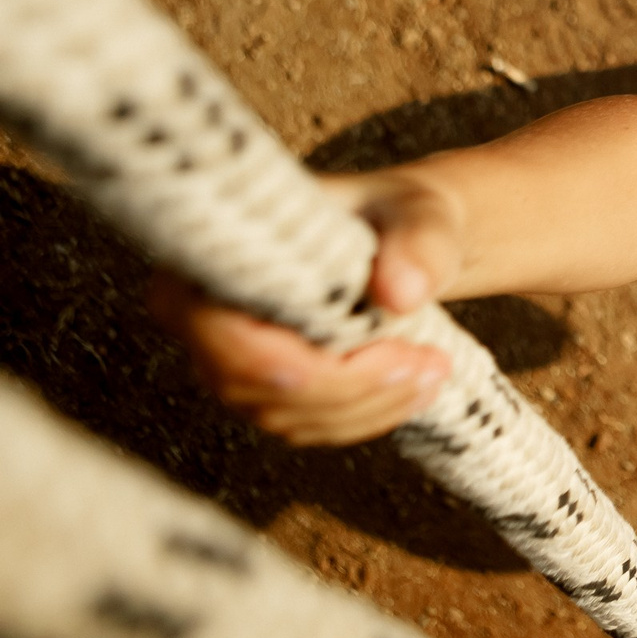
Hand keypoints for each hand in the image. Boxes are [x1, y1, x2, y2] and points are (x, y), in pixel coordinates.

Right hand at [149, 170, 465, 445]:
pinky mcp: (257, 383)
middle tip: (431, 368)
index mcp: (220, 257)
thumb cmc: (399, 214)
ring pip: (284, 414)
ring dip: (366, 408)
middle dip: (354, 391)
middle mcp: (201, 311)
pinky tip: (411, 390)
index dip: (318, 368)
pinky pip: (302, 423)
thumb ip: (417, 243)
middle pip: (260, 387)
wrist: (403, 235)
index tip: (404, 354)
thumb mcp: (419, 215)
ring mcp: (225, 354)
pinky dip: (363, 416)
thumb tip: (402, 293)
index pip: (238, 343)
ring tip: (433, 373)